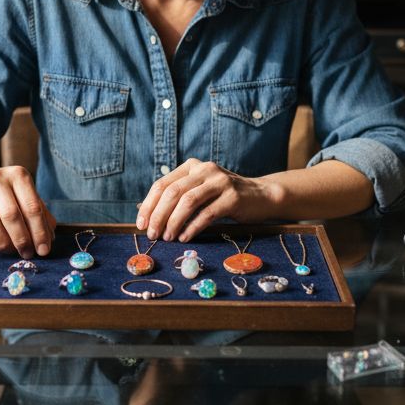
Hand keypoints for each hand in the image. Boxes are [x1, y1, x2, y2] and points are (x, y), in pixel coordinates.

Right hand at [0, 166, 55, 258]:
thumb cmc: (13, 196)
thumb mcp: (30, 200)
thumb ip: (42, 218)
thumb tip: (48, 242)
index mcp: (18, 175)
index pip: (32, 207)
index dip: (39, 232)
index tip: (44, 250)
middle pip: (11, 215)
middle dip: (22, 239)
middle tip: (28, 254)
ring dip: (4, 243)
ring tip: (13, 251)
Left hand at [135, 159, 277, 242]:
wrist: (262, 196)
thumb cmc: (225, 198)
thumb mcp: (200, 191)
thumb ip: (177, 198)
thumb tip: (146, 212)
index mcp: (192, 167)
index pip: (162, 184)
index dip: (149, 205)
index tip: (142, 224)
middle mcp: (205, 169)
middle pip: (173, 192)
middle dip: (159, 215)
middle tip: (153, 235)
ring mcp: (220, 181)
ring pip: (188, 201)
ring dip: (174, 222)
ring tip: (168, 238)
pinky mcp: (233, 197)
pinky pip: (207, 213)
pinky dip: (193, 227)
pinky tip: (185, 237)